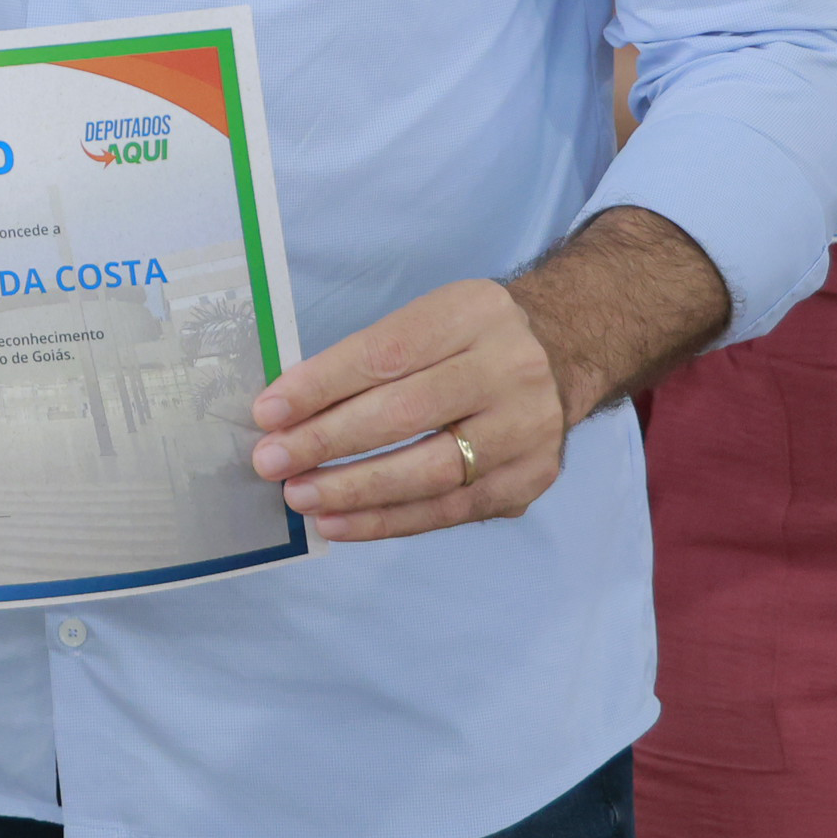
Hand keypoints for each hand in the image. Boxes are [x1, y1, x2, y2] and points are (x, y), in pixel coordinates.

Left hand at [248, 205, 727, 543]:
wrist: (568, 350)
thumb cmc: (471, 337)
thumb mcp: (431, 318)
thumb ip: (369, 359)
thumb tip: (287, 409)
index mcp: (473, 314)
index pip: (386, 354)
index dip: (321, 385)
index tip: (268, 411)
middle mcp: (508, 369)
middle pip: (405, 413)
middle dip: (328, 442)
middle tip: (271, 460)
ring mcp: (525, 430)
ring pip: (429, 471)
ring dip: (354, 489)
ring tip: (300, 497)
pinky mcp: (528, 480)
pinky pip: (448, 510)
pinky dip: (388, 520)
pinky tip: (341, 523)